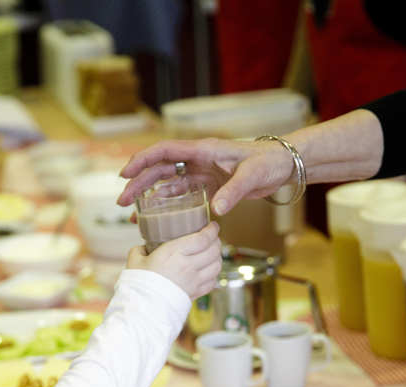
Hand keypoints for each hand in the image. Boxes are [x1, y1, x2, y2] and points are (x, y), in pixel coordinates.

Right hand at [118, 138, 296, 215]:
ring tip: (131, 213)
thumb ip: (233, 193)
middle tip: (121, 202)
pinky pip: (181, 194)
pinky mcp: (208, 184)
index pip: (164, 151)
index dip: (142, 161)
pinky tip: (155, 217)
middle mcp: (197, 159)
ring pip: (166, 182)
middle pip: (159, 169)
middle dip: (138, 184)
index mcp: (203, 150)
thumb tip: (215, 211)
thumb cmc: (268, 162)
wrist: (283, 165)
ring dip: (148, 196)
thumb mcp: (252, 176)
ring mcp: (201, 171)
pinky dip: (167, 204)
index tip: (126, 174)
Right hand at [126, 222, 221, 299]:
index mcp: (174, 253)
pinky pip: (213, 281)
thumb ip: (140, 250)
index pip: (202, 238)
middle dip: (216, 241)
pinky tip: (208, 271)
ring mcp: (194, 281)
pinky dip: (214, 274)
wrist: (143, 308)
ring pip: (216, 265)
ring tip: (212, 252)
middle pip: (213, 250)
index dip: (211, 230)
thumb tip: (143, 248)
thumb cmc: (138, 284)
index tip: (212, 225)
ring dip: (217, 256)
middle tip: (212, 237)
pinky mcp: (195, 293)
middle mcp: (188, 266)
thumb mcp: (135, 260)